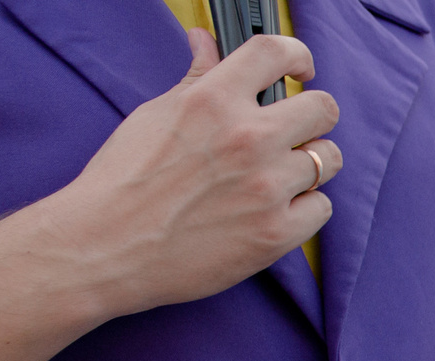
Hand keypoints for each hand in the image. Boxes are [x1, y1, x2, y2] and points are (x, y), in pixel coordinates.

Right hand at [50, 31, 341, 321]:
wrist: (107, 245)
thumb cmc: (124, 179)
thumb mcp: (156, 115)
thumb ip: (196, 79)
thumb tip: (206, 42)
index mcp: (214, 100)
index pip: (276, 52)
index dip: (297, 57)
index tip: (300, 71)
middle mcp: (248, 138)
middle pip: (323, 109)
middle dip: (312, 118)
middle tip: (294, 132)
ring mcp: (267, 187)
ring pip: (327, 159)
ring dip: (308, 165)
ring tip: (275, 176)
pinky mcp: (277, 232)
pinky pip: (321, 208)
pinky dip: (304, 209)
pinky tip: (272, 210)